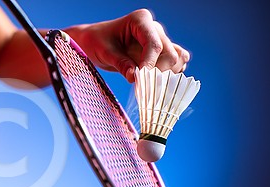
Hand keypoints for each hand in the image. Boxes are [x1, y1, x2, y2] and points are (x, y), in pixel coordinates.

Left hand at [67, 9, 189, 82]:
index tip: (139, 79)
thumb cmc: (96, 42)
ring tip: (145, 82)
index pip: (154, 45)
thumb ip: (121, 64)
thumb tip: (135, 78)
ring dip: (164, 74)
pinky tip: (153, 81)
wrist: (94, 42)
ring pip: (176, 59)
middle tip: (139, 83)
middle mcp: (154, 28)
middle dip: (157, 71)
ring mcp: (160, 40)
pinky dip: (168, 74)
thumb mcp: (104, 52)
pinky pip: (176, 63)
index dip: (150, 64)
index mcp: (140, 20)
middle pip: (169, 54)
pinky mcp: (160, 52)